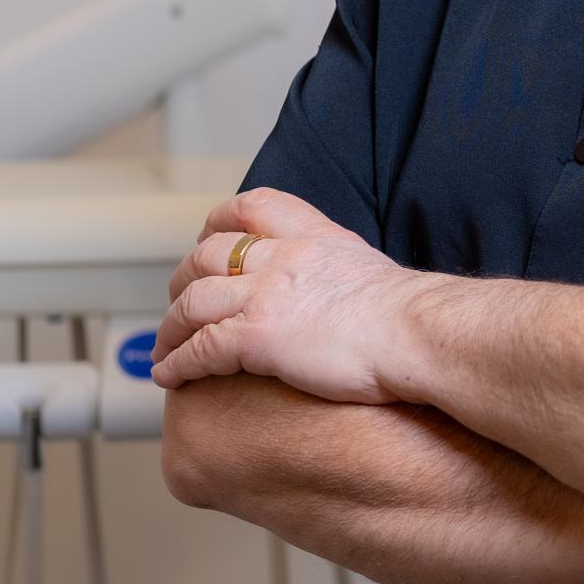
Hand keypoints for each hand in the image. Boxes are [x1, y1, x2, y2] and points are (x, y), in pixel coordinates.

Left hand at [151, 187, 425, 403]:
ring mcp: (266, 295)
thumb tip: (336, 289)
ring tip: (165, 348)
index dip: (218, 221)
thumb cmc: (408, 316)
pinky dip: (178, 362)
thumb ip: (337, 269)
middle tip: (179, 300)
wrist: (418, 334)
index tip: (206, 237)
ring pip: (193, 302)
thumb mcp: (367, 268)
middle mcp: (283, 258)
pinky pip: (200, 348)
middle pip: (209, 254)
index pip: (252, 207)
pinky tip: (171, 376)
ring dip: (171, 328)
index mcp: (312, 236)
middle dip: (184, 278)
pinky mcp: (257, 337)